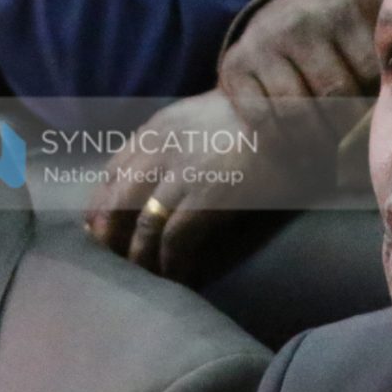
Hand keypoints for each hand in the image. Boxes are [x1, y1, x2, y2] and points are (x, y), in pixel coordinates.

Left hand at [84, 92, 333, 281]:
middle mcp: (160, 148)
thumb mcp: (203, 118)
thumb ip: (174, 141)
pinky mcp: (207, 195)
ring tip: (147, 280)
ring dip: (141, 259)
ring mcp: (182, 172)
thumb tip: (155, 178)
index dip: (100, 208)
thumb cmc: (257, 119)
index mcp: (157, 128)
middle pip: (117, 204)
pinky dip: (170, 263)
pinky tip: (177, 277)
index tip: (96, 233)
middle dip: (110, 239)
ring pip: (142, 227)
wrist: (296, 112)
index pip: (112, 174)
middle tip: (115, 265)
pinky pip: (174, 240)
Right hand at [219, 0, 380, 156]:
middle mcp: (301, 23)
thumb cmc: (334, 32)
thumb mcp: (365, 25)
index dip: (375, 102)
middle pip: (335, 95)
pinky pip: (262, 120)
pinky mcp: (235, 67)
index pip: (369, 73)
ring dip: (315, 141)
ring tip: (327, 152)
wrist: (274, 10)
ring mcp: (264, 44)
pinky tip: (295, 150)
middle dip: (347, 126)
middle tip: (354, 143)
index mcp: (343, 11)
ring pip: (297, 113)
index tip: (379, 117)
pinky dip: (280, 142)